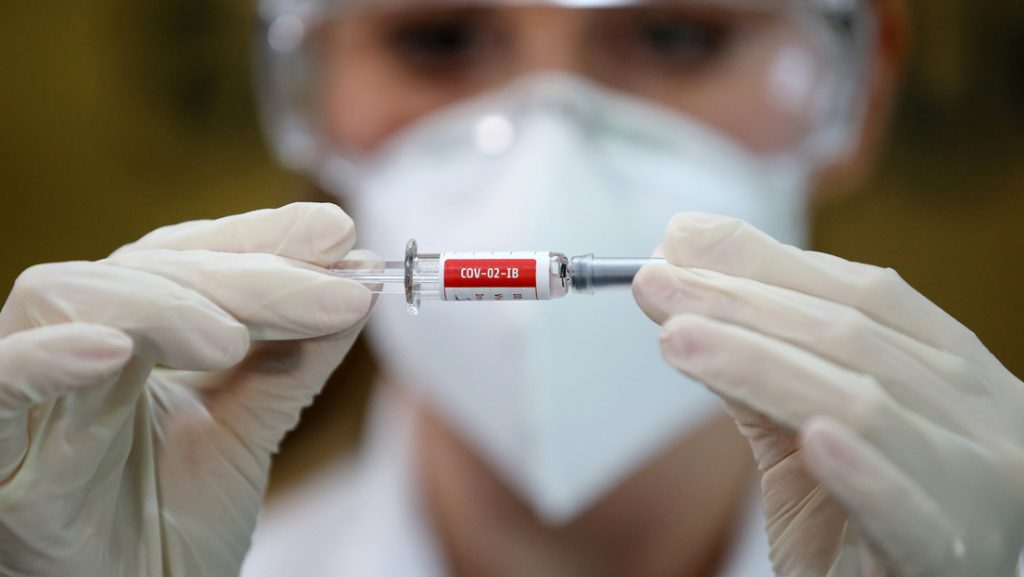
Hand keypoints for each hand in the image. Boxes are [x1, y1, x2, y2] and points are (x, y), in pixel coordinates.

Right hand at [0, 203, 372, 576]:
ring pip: (64, 300)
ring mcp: (27, 395)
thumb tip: (359, 280)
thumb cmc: (174, 524)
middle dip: (244, 276)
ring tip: (232, 339)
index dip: (256, 240)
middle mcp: (71, 345)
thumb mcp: (250, 431)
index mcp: (129, 331)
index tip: (340, 239)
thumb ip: (294, 358)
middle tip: (334, 293)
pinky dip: (44, 359)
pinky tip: (110, 352)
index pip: (184, 254)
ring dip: (160, 306)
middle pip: (141, 270)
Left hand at [633, 213, 1023, 576]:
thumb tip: (683, 273)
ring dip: (759, 362)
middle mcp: (982, 413)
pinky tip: (810, 440)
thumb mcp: (802, 428)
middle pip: (851, 335)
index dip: (768, 260)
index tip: (680, 240)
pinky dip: (859, 470)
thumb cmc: (851, 518)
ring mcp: (979, 480)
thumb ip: (757, 359)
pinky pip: (905, 505)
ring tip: (676, 337)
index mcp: (953, 370)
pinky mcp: (952, 550)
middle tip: (654, 281)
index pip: (862, 292)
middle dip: (740, 301)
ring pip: (860, 402)